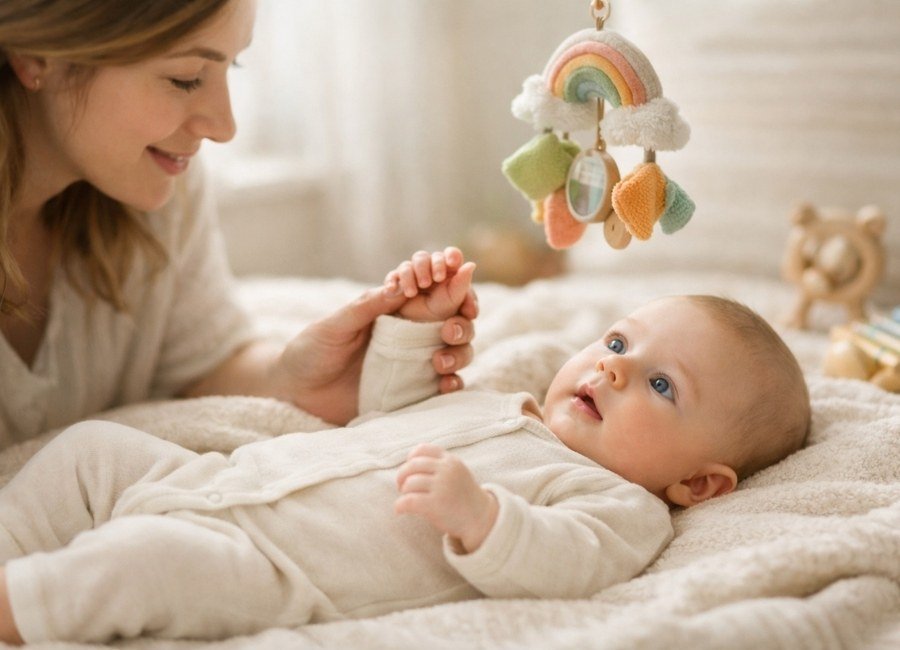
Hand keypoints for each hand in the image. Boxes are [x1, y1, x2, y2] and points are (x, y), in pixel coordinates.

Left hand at [275, 271, 475, 423]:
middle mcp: (412, 332)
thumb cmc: (311, 350)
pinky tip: (445, 383)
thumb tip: (402, 286)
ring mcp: (416, 361)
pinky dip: (454, 383)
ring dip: (461, 351)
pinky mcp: (415, 389)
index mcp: (396, 308)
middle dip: (464, 317)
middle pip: (458, 317)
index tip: (458, 275)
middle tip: (450, 328)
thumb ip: (368, 306)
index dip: (454, 279)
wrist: (297, 393)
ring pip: (460, 348)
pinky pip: (447, 384)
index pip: (436, 287)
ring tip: (440, 360)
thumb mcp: (335, 325)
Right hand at [384, 247, 477, 322]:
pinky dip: (392, 282)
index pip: (451, 255)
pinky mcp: (396, 284)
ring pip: (409, 265)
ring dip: (409, 275)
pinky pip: (393, 277)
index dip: (451, 256)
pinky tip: (393, 290)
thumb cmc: (441, 317)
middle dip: (429, 268)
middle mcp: (430, 270)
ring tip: (411, 293)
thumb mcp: (452, 303)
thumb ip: (462, 286)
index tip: (452, 263)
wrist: (419, 333)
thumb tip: (471, 265)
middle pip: (428, 258)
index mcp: (449, 271)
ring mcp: (412, 275)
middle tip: (429, 282)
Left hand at [395, 444, 497, 552]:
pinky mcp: (435, 504)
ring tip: (406, 499)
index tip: (409, 470)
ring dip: (403, 492)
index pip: (423, 449)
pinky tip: (400, 510)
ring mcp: (441, 487)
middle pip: (412, 465)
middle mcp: (446, 471)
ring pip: (409, 483)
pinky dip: (399, 505)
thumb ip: (440, 466)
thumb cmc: (464, 497)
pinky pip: (408, 501)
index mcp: (451, 461)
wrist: (481, 519)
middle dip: (402, 476)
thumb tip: (409, 464)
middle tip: (402, 487)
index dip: (411, 458)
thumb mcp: (457, 473)